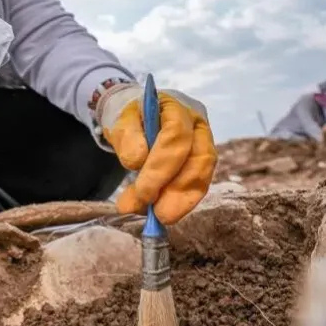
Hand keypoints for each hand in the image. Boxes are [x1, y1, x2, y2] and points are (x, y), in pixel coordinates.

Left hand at [96, 83, 217, 224]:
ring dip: (182, 200)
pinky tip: (166, 213)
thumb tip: (136, 162)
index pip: (175, 134)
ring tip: (160, 218)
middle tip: (153, 213)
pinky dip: (183, 201)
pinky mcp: (202, 161)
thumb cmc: (132, 118)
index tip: (142, 191)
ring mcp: (204, 142)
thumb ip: (126, 137)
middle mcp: (197, 123)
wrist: (139, 116)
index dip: (161, 166)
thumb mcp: (121, 121)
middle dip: (173, 188)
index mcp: (175, 107)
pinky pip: (199, 183)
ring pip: (202, 172)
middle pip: (196, 156)